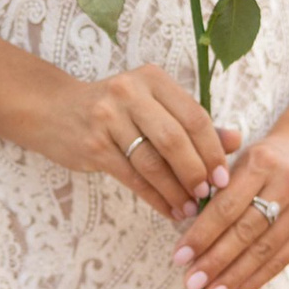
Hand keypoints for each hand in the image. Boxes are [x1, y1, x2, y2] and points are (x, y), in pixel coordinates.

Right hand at [0, 43, 238, 223]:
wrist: (53, 110)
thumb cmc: (113, 110)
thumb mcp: (152, 106)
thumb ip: (192, 122)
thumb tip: (236, 141)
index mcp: (151, 78)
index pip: (193, 114)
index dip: (213, 148)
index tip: (224, 176)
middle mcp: (129, 92)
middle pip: (175, 138)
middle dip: (197, 171)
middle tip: (210, 195)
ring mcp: (107, 118)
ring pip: (152, 162)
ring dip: (176, 190)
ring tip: (190, 209)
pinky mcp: (92, 145)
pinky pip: (132, 177)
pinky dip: (155, 198)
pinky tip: (168, 210)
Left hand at [172, 108, 288, 288]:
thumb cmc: (263, 159)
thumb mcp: (239, 159)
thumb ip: (216, 190)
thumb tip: (189, 237)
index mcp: (261, 162)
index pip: (227, 206)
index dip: (202, 234)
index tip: (179, 257)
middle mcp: (287, 184)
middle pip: (246, 231)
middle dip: (215, 261)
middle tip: (191, 283)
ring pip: (264, 250)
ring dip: (234, 277)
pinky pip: (281, 261)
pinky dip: (255, 281)